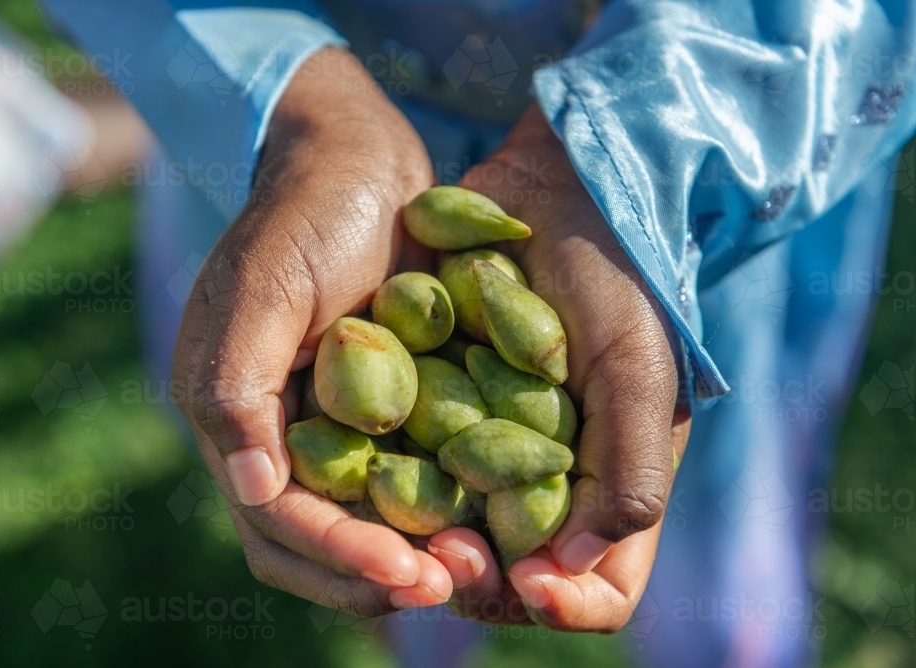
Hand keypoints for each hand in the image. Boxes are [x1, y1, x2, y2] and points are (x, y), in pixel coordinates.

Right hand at [171, 48, 449, 614]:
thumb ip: (236, 387)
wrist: (360, 162)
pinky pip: (405, 480)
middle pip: (315, 544)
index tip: (407, 573)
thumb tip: (250, 490)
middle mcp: (275, 436)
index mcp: (233, 417)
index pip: (277, 519)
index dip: (338, 554)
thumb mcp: (263, 288)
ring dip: (413, 556)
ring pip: (362, 524)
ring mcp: (329, 427)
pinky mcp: (381, 410)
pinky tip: (487, 519)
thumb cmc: (306, 213)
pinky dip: (439, 510)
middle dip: (375, 576)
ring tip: (478, 567)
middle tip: (450, 588)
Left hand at [428, 105, 690, 629]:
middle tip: (446, 554)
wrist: (556, 192)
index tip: (528, 581)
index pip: (599, 589)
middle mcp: (548, 483)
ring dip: (425, 546)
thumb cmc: (616, 281)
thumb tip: (569, 570)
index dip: (566, 605)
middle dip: (478, 578)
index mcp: (609, 484)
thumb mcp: (639, 373)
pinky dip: (394, 487)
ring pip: (454, 535)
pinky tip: (373, 472)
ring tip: (404, 523)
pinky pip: (412, 472)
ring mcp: (490, 450)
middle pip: (513, 576)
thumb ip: (626, 475)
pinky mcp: (440, 412)